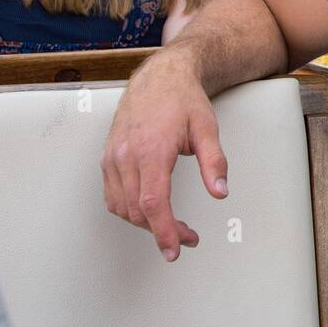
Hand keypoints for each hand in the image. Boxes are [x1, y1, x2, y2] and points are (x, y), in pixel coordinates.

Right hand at [100, 54, 228, 260]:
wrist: (159, 77)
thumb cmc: (183, 101)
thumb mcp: (208, 128)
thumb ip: (215, 163)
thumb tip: (220, 193)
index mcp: (151, 150)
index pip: (153, 203)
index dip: (164, 231)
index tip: (175, 249)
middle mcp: (126, 155)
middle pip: (137, 211)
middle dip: (162, 231)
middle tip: (188, 237)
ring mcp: (112, 157)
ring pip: (121, 207)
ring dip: (145, 223)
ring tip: (172, 225)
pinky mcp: (107, 158)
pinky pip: (112, 195)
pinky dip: (128, 210)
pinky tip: (149, 210)